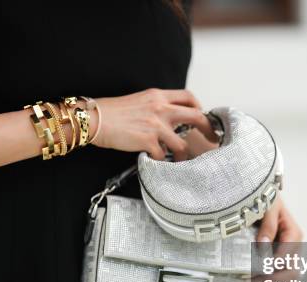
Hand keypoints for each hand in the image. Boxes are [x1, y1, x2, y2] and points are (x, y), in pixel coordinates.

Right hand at [92, 88, 213, 160]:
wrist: (94, 119)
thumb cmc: (112, 112)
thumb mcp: (139, 101)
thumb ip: (157, 106)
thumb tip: (170, 118)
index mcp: (158, 96)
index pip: (188, 96)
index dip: (200, 107)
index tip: (203, 117)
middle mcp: (160, 108)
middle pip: (196, 117)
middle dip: (208, 129)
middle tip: (212, 139)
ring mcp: (156, 125)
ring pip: (182, 144)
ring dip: (183, 155)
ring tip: (180, 160)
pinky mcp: (148, 141)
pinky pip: (163, 156)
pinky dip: (161, 161)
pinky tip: (154, 159)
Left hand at [256, 196, 302, 281]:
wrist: (266, 196)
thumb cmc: (266, 199)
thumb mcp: (267, 207)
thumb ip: (267, 226)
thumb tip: (263, 245)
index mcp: (294, 234)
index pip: (286, 256)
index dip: (271, 268)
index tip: (254, 275)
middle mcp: (295, 246)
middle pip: (290, 271)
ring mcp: (290, 254)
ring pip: (289, 279)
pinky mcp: (283, 259)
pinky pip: (285, 279)